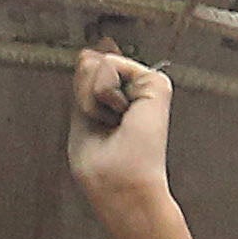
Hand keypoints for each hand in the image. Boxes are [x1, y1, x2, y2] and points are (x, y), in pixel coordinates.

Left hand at [67, 45, 173, 204]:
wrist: (122, 186)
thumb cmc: (102, 168)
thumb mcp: (82, 117)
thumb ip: (84, 84)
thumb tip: (89, 52)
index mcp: (116, 101)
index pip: (89, 69)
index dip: (82, 86)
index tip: (93, 119)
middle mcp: (133, 91)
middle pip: (89, 64)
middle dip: (84, 96)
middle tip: (103, 125)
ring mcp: (146, 86)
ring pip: (98, 63)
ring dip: (92, 99)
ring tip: (112, 123)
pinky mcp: (156, 83)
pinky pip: (110, 64)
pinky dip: (103, 93)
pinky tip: (122, 115)